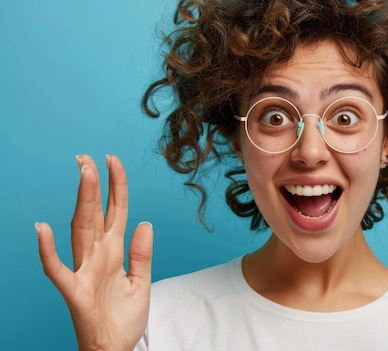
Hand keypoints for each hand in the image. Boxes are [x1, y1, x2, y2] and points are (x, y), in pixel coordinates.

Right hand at [36, 155, 152, 350]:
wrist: (115, 349)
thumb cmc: (123, 318)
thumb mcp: (141, 282)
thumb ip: (142, 253)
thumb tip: (145, 222)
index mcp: (114, 252)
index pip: (116, 212)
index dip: (117, 187)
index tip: (114, 161)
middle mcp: (97, 256)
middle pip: (95, 214)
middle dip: (95, 184)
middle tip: (90, 156)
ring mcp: (85, 271)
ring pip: (80, 230)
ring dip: (81, 201)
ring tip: (83, 174)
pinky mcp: (76, 292)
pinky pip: (58, 269)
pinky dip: (48, 250)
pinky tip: (42, 228)